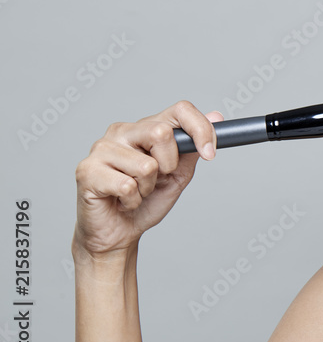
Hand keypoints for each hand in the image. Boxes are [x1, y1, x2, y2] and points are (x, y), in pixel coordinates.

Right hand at [73, 101, 222, 259]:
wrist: (118, 232)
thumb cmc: (147, 201)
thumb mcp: (178, 174)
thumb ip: (192, 148)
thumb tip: (216, 116)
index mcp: (146, 127)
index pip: (179, 110)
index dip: (200, 129)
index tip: (210, 154)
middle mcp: (122, 131)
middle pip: (162, 132)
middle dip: (169, 165)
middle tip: (157, 179)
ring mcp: (101, 148)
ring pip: (147, 165)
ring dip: (148, 188)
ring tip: (135, 192)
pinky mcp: (87, 170)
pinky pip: (127, 186)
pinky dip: (132, 201)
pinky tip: (121, 200)